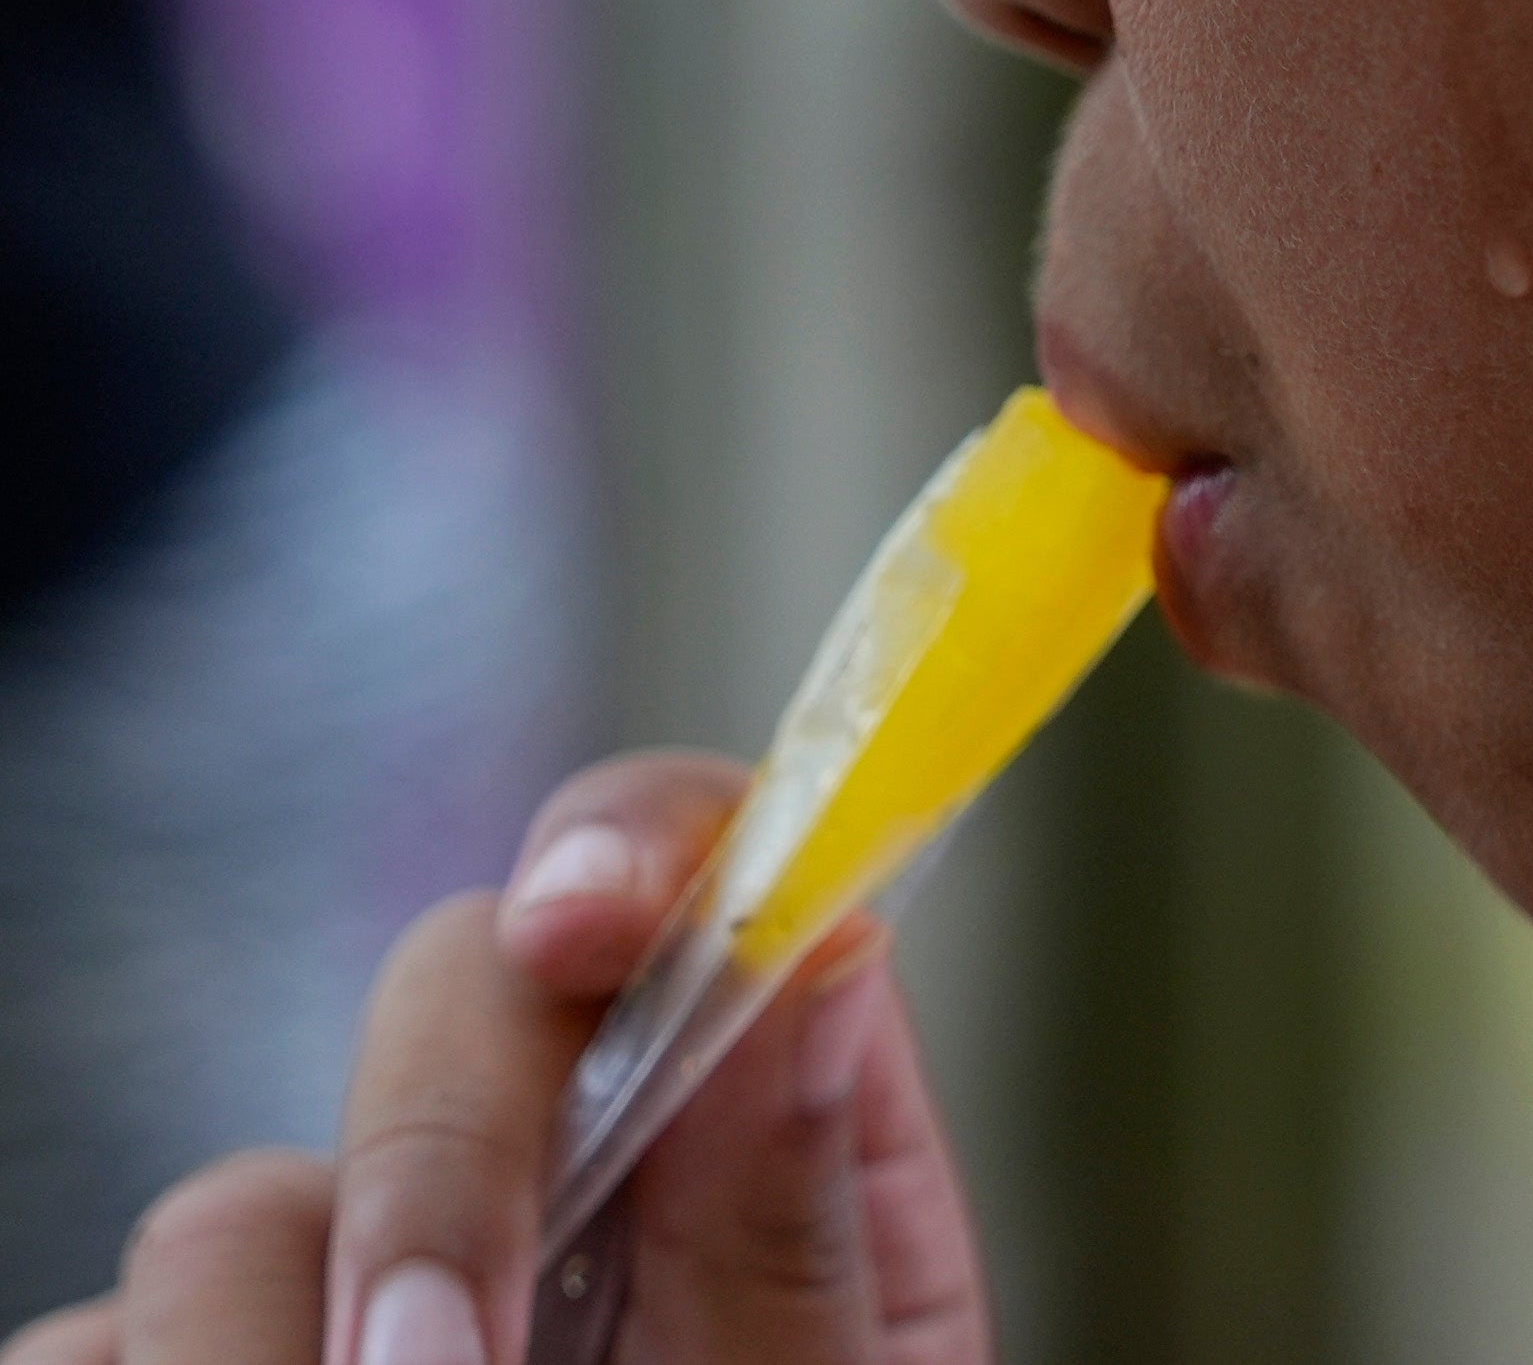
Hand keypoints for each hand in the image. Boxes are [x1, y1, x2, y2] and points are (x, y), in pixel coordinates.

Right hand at [1, 754, 989, 1364]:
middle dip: (435, 1175)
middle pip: (447, 997)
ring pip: (227, 1214)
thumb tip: (822, 960)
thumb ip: (797, 1233)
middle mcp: (555, 1161)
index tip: (590, 920)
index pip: (697, 868)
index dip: (638, 843)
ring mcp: (345, 1276)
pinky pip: (86, 1350)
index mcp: (765, 1137)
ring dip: (278, 1357)